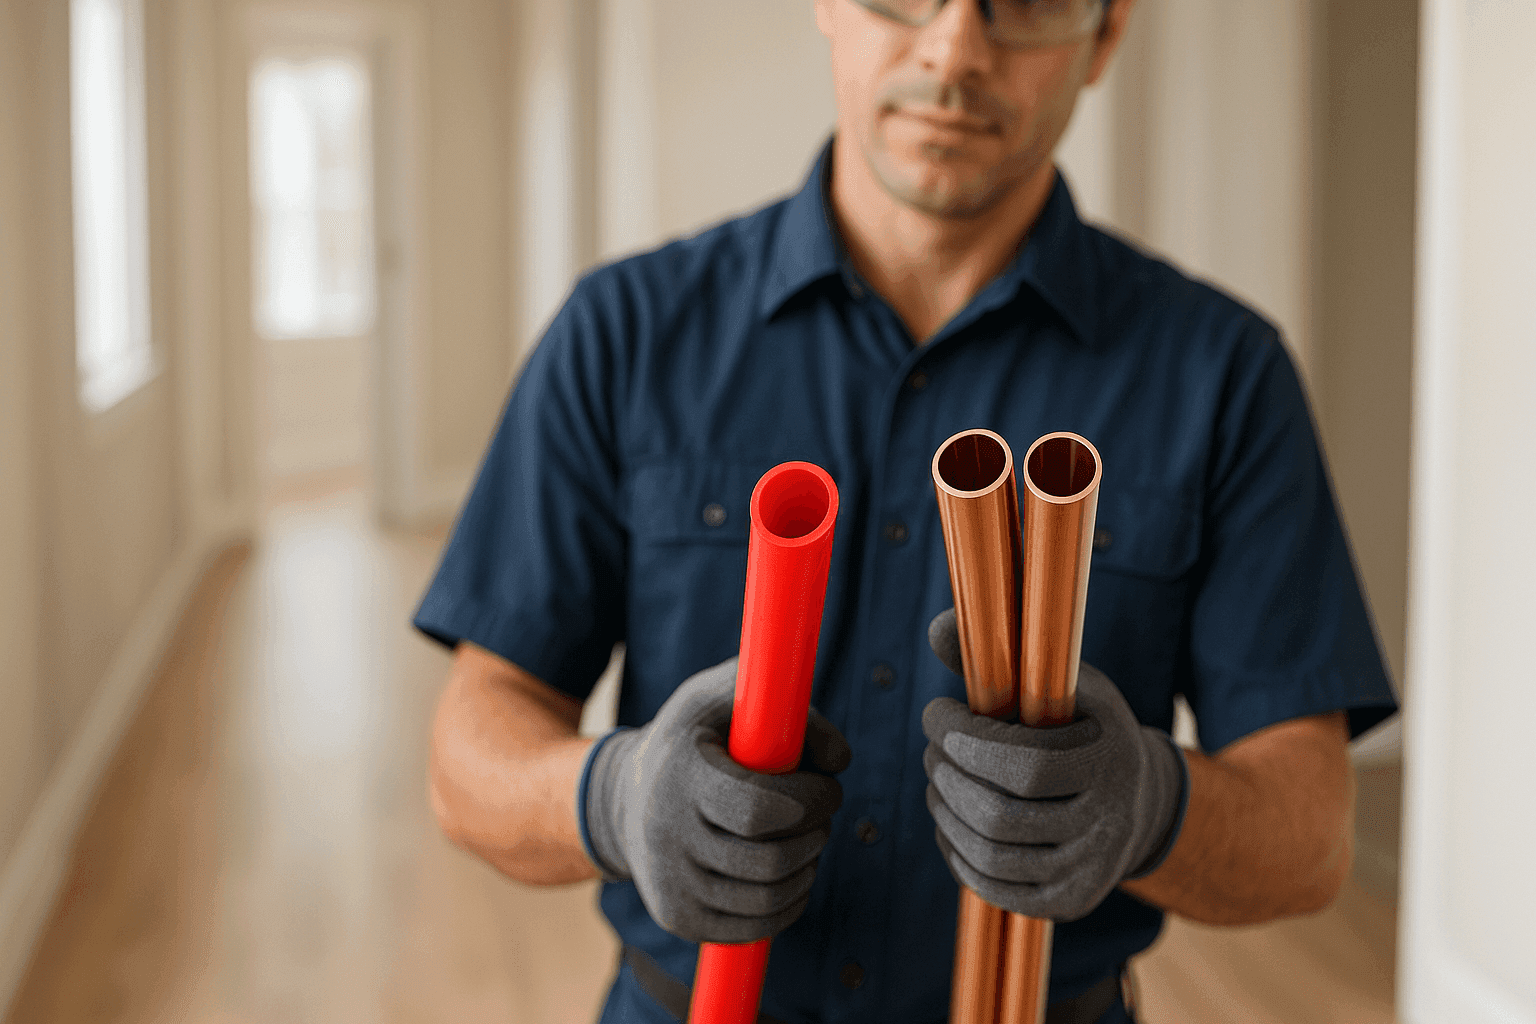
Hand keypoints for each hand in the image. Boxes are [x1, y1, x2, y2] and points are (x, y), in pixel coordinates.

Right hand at [582, 657, 850, 942]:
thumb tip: (838, 761)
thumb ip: (791, 711)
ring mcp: (669, 884)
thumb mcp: (730, 698)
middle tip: (823, 816)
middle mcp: (666, 835)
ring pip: (767, 899)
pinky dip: (790, 904)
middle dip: (816, 836)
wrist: (625, 796)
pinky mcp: (678, 918)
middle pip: (770, 861)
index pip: (759, 810)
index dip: (811, 801)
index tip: (829, 788)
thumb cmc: (696, 738)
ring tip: (809, 842)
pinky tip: (793, 875)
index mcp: (681, 775)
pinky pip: (754, 927)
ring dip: (807, 870)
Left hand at [923, 610, 1187, 920]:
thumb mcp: (1065, 683)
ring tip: (936, 781)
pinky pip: (993, 887)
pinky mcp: (1067, 903)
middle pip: (999, 814)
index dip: (966, 741)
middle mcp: (1106, 825)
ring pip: (990, 853)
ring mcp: (1087, 871)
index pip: (1025, 765)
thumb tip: (938, 626)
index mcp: (1110, 763)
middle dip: (947, 775)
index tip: (937, 713)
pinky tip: (950, 820)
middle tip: (932, 750)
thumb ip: (1003, 658)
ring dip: (945, 812)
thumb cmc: (1087, 730)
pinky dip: (956, 852)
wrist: (1141, 802)